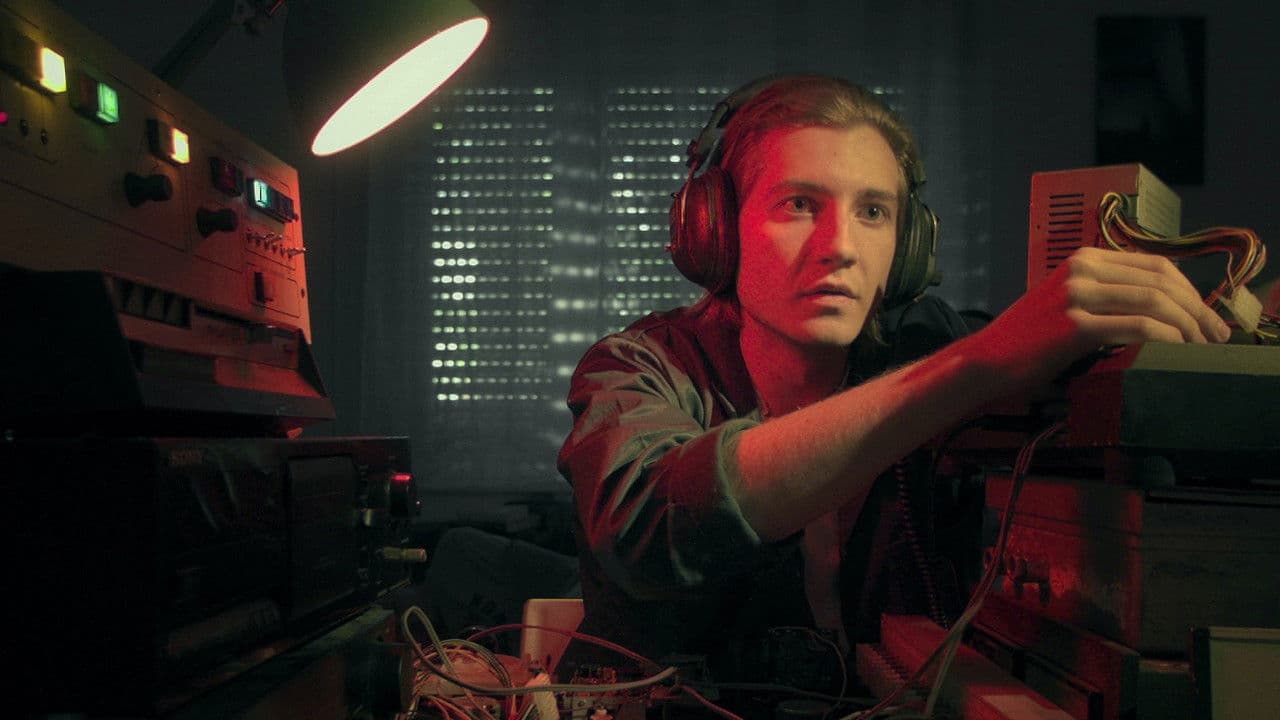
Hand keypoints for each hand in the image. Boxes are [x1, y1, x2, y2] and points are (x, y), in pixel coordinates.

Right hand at [973, 247, 1230, 389]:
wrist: (987, 360)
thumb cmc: (1029, 341)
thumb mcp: (1070, 305)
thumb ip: (1109, 297)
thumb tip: (1166, 310)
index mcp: (1083, 259)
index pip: (1154, 264)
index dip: (1190, 290)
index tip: (1207, 316)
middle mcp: (1082, 269)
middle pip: (1160, 280)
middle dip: (1197, 308)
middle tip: (1216, 335)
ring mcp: (1077, 294)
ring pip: (1154, 301)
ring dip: (1188, 325)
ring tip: (1203, 347)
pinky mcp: (1076, 324)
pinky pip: (1137, 326)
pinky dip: (1166, 339)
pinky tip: (1178, 351)